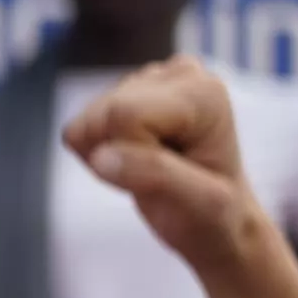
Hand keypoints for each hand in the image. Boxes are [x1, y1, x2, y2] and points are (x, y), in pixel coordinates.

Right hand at [64, 59, 274, 279]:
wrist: (216, 222)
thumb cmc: (213, 216)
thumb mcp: (198, 204)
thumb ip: (154, 174)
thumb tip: (100, 157)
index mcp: (203, 93)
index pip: (124, 115)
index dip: (129, 156)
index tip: (165, 178)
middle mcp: (180, 74)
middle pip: (104, 113)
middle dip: (116, 155)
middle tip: (156, 177)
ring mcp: (152, 80)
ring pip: (88, 120)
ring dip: (108, 156)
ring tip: (149, 170)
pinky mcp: (129, 92)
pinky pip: (82, 125)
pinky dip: (100, 152)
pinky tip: (135, 160)